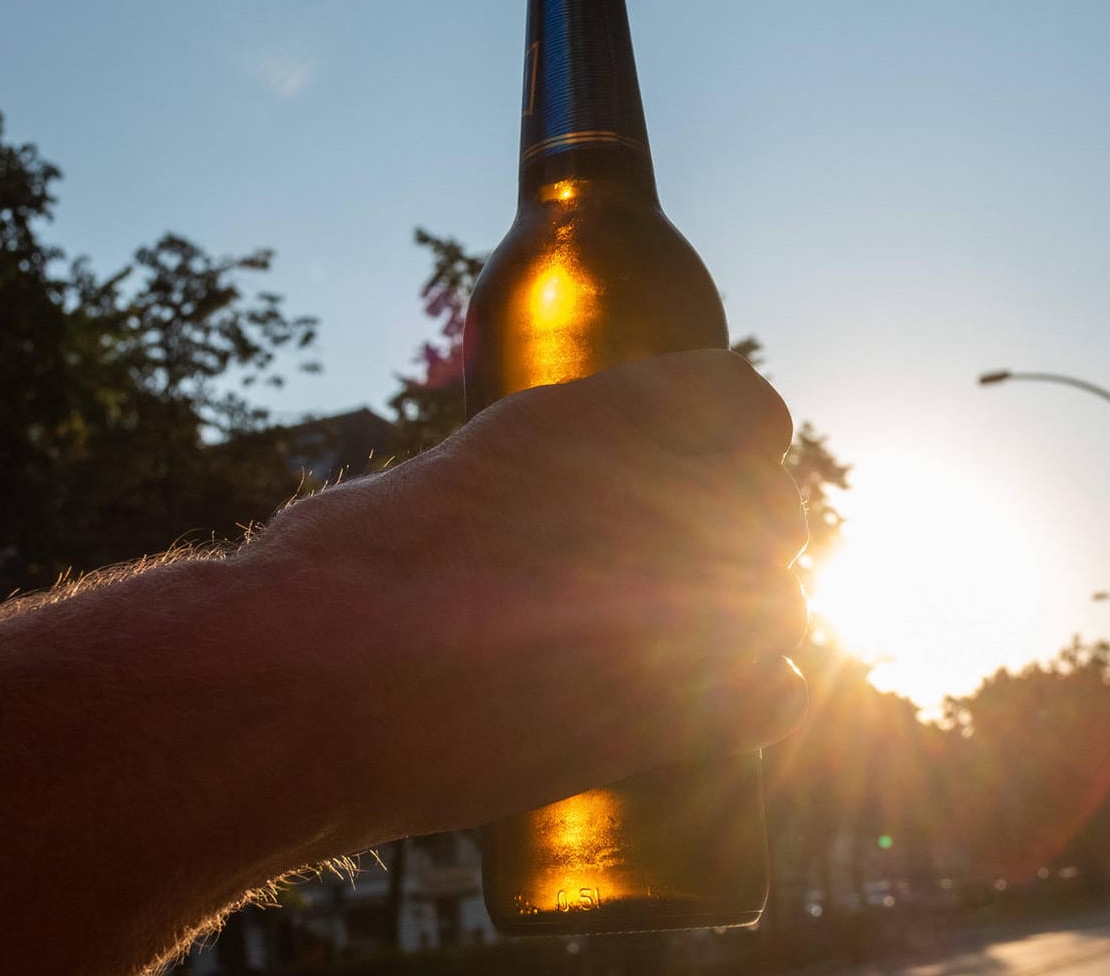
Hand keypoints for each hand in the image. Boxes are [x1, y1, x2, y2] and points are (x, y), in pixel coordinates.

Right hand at [240, 349, 809, 844]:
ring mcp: (698, 599)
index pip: (743, 402)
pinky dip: (761, 694)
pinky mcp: (694, 706)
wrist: (326, 682)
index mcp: (621, 414)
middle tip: (656, 578)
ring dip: (745, 617)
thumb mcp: (463, 468)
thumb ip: (546, 465)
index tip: (691, 470)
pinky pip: (781, 690)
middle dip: (727, 537)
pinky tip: (723, 699)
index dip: (723, 440)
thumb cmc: (354, 572)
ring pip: (784, 596)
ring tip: (674, 644)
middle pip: (768, 506)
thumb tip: (565, 502)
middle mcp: (678, 493)